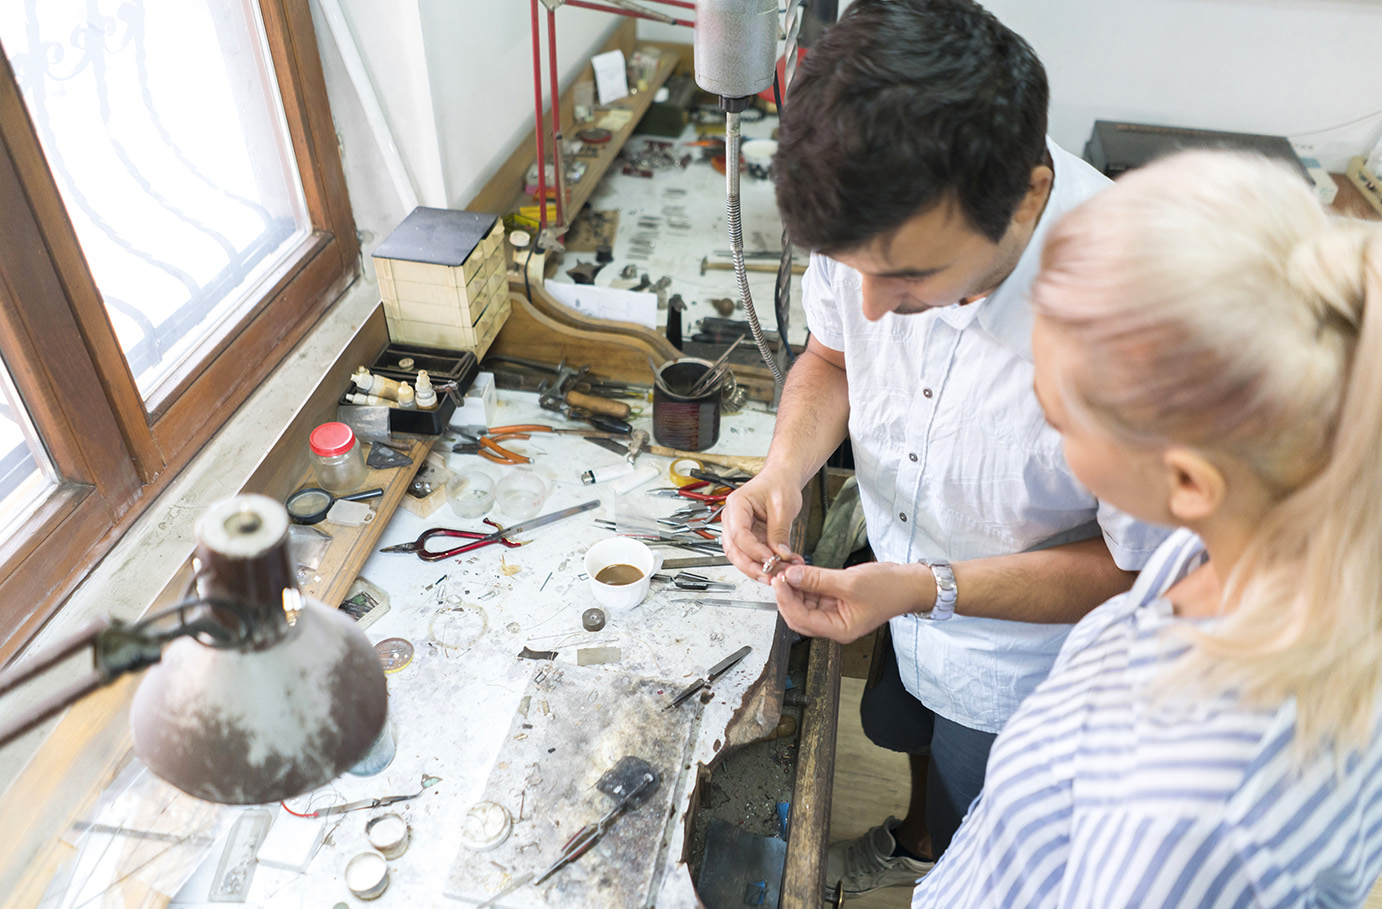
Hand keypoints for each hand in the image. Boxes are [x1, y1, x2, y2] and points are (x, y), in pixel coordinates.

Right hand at [720, 470, 804, 581]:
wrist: (782, 479)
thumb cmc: (779, 484)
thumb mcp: (783, 505)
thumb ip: (780, 532)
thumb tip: (780, 555)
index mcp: (737, 504)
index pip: (738, 533)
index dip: (753, 550)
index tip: (769, 560)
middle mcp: (733, 519)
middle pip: (734, 550)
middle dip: (751, 567)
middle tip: (770, 576)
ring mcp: (739, 530)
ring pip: (741, 557)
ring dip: (758, 569)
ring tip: (778, 574)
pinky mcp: (750, 538)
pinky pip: (753, 556)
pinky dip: (766, 564)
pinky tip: (780, 567)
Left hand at [771, 561, 933, 643]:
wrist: (909, 583)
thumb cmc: (889, 589)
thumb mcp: (850, 582)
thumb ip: (818, 579)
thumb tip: (791, 575)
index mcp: (840, 630)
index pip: (802, 619)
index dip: (786, 600)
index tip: (778, 581)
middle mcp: (834, 625)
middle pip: (798, 614)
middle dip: (786, 594)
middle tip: (778, 574)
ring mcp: (835, 613)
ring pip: (804, 603)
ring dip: (794, 587)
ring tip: (787, 568)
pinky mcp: (836, 600)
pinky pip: (814, 594)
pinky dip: (805, 582)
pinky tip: (800, 570)